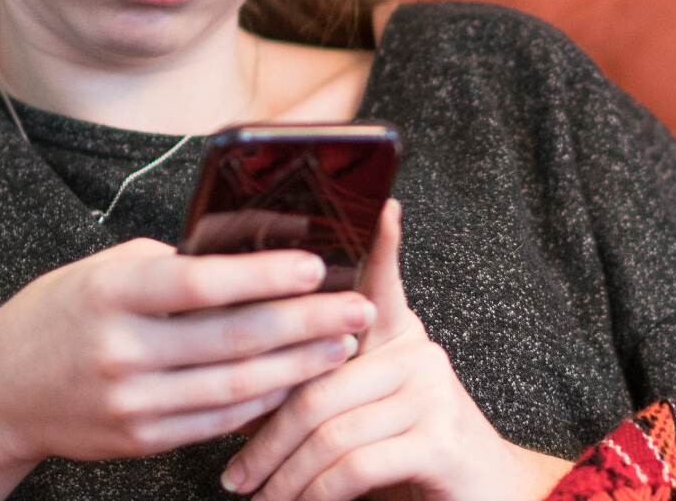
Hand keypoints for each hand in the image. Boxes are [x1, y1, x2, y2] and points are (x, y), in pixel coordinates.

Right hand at [0, 237, 378, 467]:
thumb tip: (248, 255)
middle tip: (357, 309)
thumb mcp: (102, 272)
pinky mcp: (140, 440)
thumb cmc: (59, 316)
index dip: (265, 274)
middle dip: (306, 323)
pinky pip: (217, 422)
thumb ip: (169, 267)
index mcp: (111, 294)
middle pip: (234, 338)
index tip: (316, 266)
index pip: (201, 282)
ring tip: (342, 346)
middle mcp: (121, 350)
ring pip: (235, 387)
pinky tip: (298, 382)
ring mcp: (131, 402)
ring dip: (298, 366)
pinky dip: (263, 403)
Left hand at [219, 201, 574, 500]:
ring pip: (330, 428)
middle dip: (266, 438)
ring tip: (259, 499)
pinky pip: (355, 463)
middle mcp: (420, 354)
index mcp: (398, 338)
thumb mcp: (364, 416)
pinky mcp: (440, 440)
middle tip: (235, 478)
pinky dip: (316, 494)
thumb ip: (320, 390)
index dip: (379, 243)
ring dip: (284, 475)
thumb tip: (243, 385)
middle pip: (318, 381)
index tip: (382, 204)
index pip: (381, 280)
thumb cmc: (412, 460)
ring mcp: (433, 394)